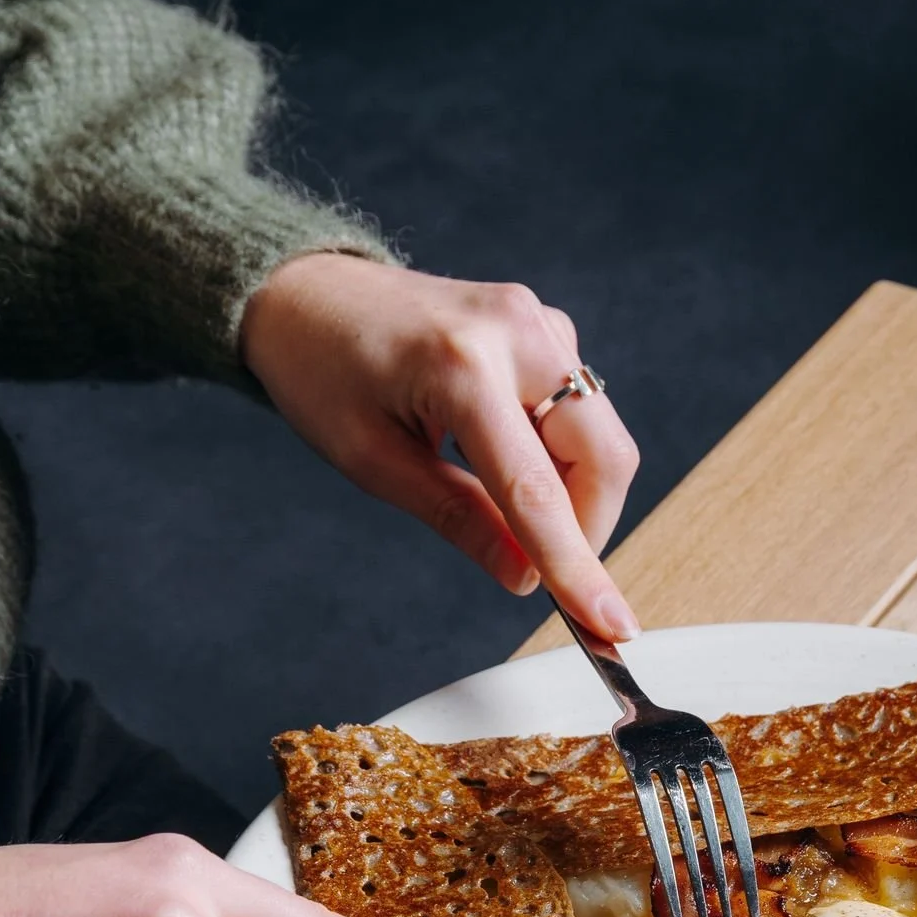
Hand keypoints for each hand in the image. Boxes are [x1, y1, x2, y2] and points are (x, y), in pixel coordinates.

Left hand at [240, 254, 640, 642]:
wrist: (307, 293)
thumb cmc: (323, 371)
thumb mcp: (374, 461)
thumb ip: (459, 518)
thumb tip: (524, 575)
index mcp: (462, 367)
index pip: (538, 489)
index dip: (577, 565)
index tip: (609, 623)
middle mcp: (517, 332)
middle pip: (605, 456)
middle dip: (588, 527)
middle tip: (538, 566)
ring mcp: (538, 321)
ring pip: (601, 437)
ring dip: (572, 492)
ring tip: (501, 503)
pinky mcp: (545, 326)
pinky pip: (581, 410)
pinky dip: (559, 455)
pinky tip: (502, 458)